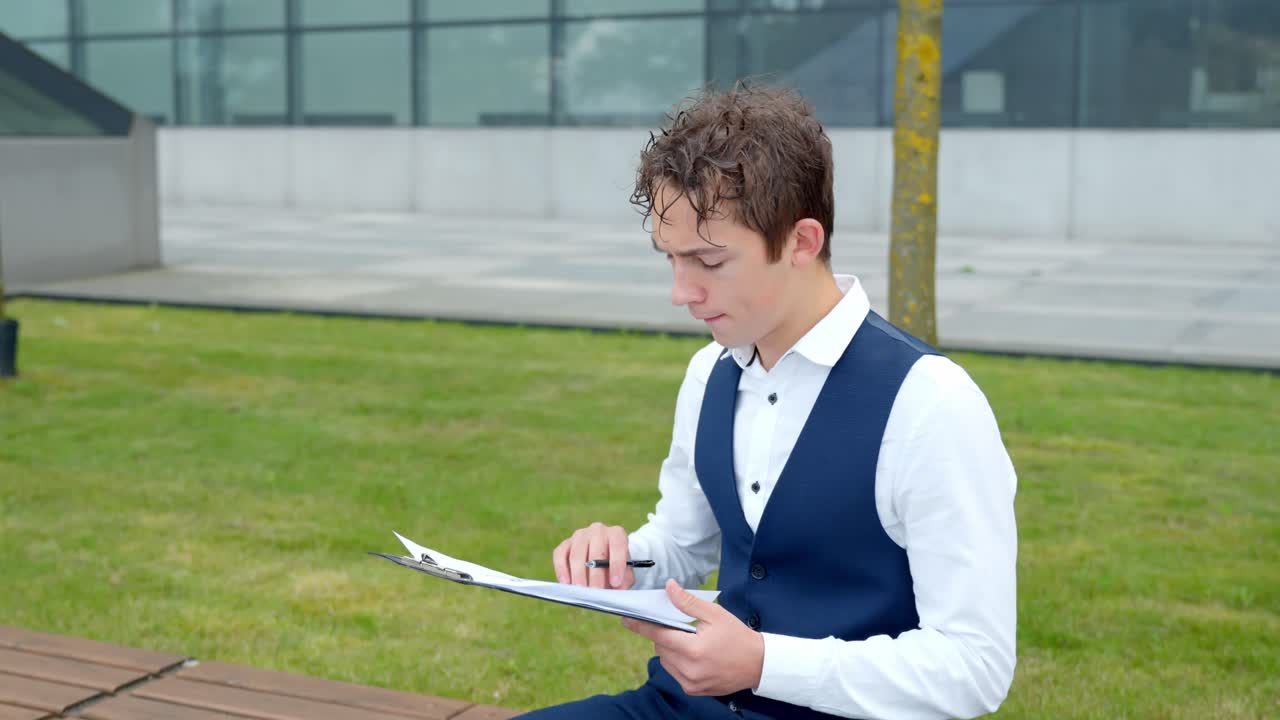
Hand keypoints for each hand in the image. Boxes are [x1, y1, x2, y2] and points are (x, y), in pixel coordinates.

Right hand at [552, 522, 634, 588]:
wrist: (604, 559)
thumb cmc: (616, 567)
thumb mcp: (626, 573)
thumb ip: (624, 580)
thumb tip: (617, 588)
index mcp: (617, 534)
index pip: (618, 545)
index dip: (617, 564)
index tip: (615, 583)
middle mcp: (598, 530)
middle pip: (596, 552)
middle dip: (596, 574)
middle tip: (596, 591)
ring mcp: (580, 535)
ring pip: (577, 554)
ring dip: (579, 574)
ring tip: (581, 590)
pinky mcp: (566, 543)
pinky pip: (560, 555)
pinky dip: (561, 569)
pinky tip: (566, 582)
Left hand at [622, 579, 763, 695]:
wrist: (758, 664)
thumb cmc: (737, 636)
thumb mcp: (715, 614)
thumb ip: (688, 602)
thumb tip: (669, 587)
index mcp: (693, 650)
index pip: (658, 635)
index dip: (641, 626)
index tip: (626, 619)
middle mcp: (689, 670)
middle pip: (661, 647)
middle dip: (664, 634)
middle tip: (679, 626)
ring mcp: (690, 683)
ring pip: (665, 661)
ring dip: (670, 649)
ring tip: (689, 641)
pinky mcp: (693, 690)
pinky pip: (674, 672)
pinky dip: (677, 661)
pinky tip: (694, 654)